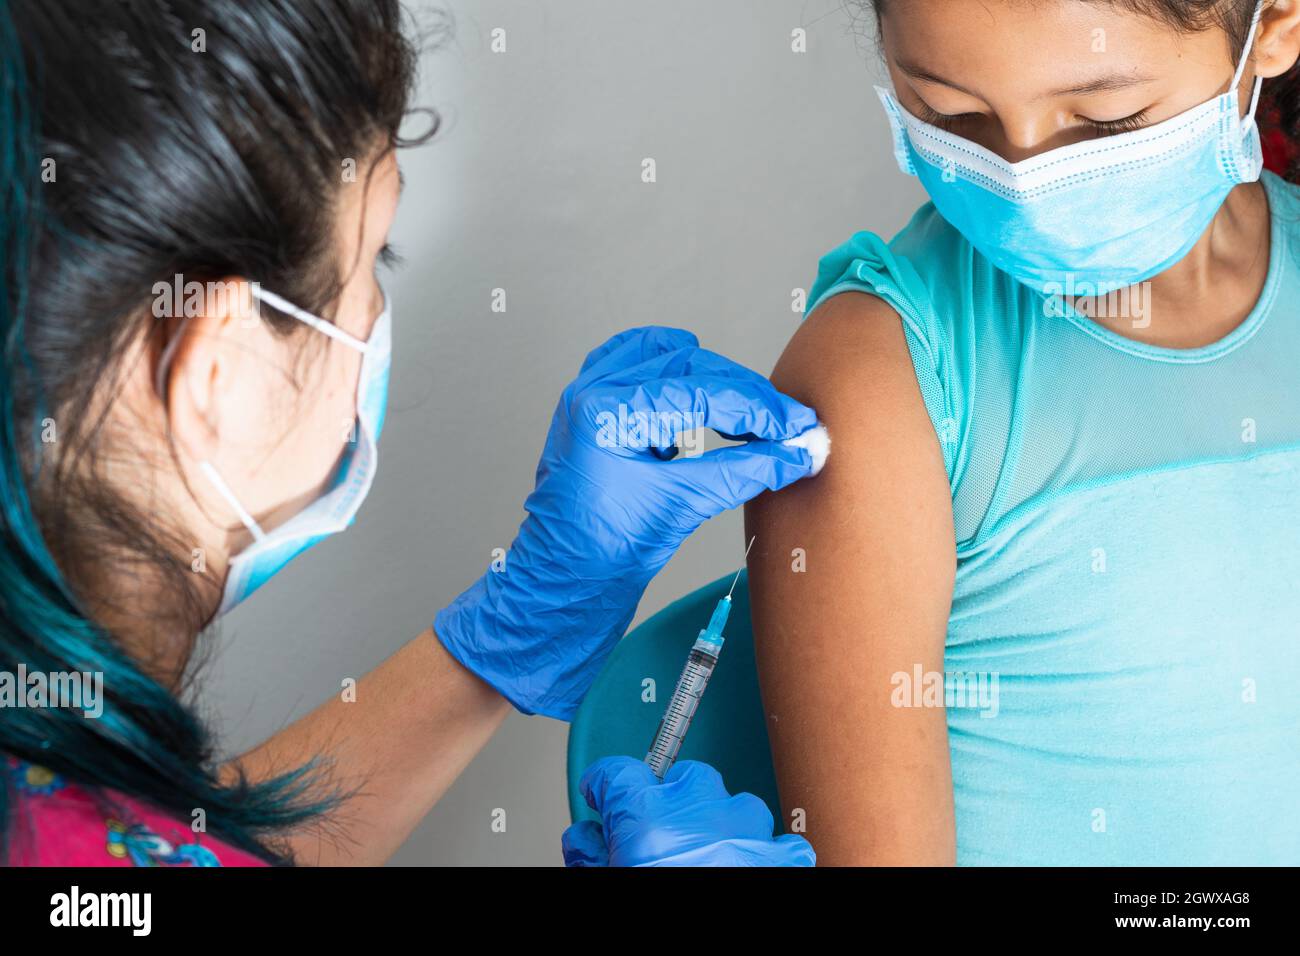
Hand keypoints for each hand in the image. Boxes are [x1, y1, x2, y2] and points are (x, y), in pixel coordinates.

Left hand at [435, 326, 817, 718]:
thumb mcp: (684, 506)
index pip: (704, 391)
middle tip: (786, 425)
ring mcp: (589, 393)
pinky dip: (676, 375)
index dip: (759, 410)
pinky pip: (639, 363)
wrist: (563, 583)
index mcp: (607, 412)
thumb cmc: (603, 554)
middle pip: (691, 365)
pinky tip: (703, 399)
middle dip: (744, 395)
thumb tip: (799, 453)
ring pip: (667, 354)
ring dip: (713, 380)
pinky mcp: (595, 405)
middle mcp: (593, 390)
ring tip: (748, 418)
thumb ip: (747, 471)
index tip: (798, 428)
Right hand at [562, 756, 815, 865]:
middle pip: (682, 778)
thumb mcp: (607, 883)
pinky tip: (745, 870)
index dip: (606, 784)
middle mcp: (699, 812)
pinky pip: (774, 839)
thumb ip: (593, 855)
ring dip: (718, 824)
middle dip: (669, 801)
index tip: (603, 793)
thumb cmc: (656, 930)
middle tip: (656, 837)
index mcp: (648, 819)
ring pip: (732, 803)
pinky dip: (761, 853)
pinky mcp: (780, 856)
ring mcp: (745, 830)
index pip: (619, 773)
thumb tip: (585, 841)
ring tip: (705, 860)